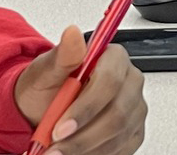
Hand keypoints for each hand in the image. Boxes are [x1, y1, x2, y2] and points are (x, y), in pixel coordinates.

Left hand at [14, 26, 147, 154]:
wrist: (42, 110)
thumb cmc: (45, 88)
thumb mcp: (44, 72)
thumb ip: (61, 56)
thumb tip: (71, 33)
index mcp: (113, 59)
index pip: (109, 81)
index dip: (85, 108)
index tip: (59, 127)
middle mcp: (130, 82)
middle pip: (117, 114)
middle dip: (82, 136)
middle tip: (55, 147)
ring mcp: (135, 109)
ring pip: (117, 136)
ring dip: (84, 148)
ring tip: (58, 152)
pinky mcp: (133, 133)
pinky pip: (120, 150)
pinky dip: (94, 154)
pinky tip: (76, 152)